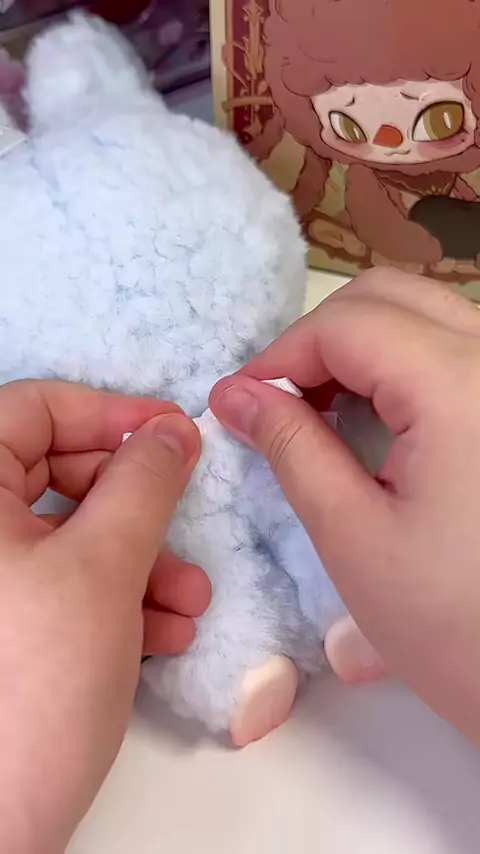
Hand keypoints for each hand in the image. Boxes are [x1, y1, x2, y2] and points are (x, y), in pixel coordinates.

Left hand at [0, 380, 208, 852]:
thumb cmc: (34, 683)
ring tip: (189, 602)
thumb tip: (172, 429)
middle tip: (187, 520)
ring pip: (70, 537)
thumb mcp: (102, 568)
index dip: (108, 412)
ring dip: (139, 560)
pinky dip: (116, 599)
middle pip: (59, 474)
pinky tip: (162, 634)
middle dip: (135, 504)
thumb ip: (142, 484)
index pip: (33, 409)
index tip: (174, 433)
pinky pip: (63, 586)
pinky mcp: (5, 628)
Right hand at [211, 268, 479, 742]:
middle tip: (283, 402)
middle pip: (392, 297)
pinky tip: (380, 419)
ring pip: (428, 315)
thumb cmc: (453, 623)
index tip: (241, 402)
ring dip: (363, 346)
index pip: (347, 324)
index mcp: (460, 387)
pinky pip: (457, 352)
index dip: (281, 355)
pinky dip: (404, 365)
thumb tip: (235, 394)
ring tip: (324, 410)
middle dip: (322, 339)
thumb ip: (291, 446)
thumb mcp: (352, 535)